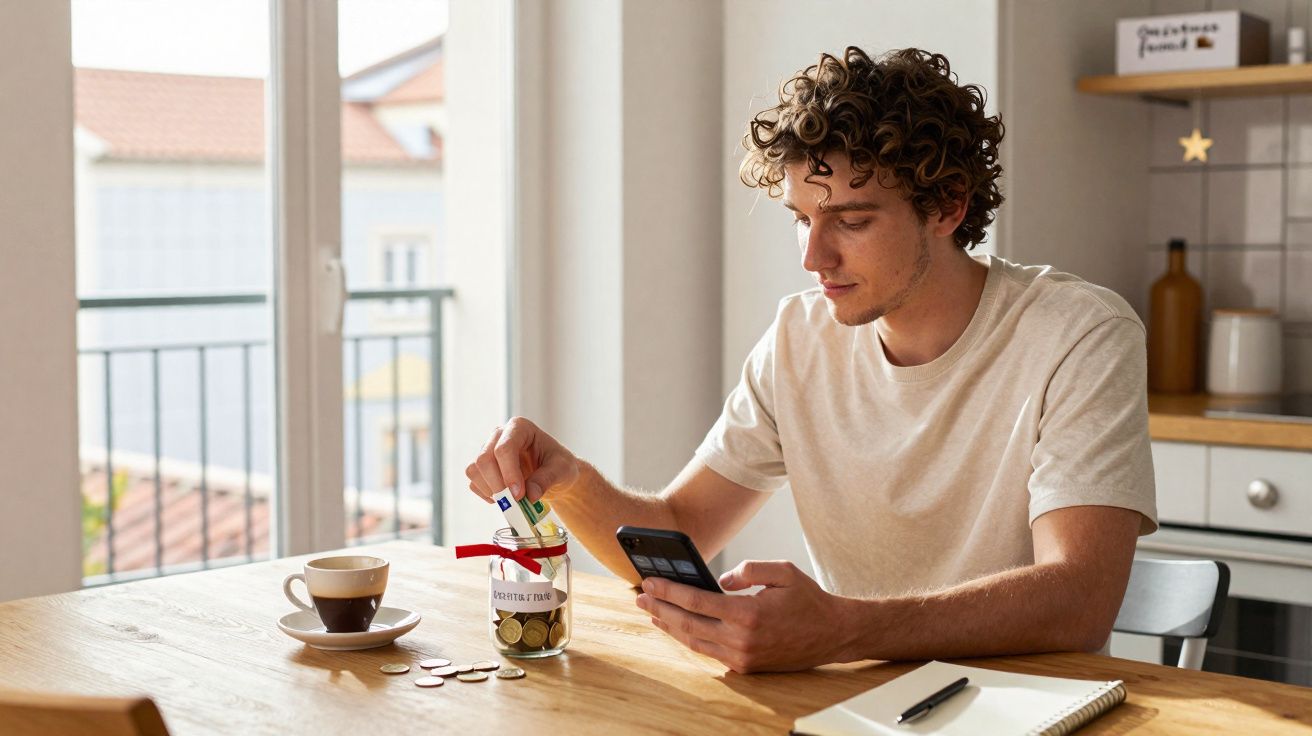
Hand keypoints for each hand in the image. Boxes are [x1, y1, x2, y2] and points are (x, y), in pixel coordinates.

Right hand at [464, 417, 579, 502]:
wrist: (554, 475)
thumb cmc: (559, 465)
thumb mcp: (562, 470)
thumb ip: (546, 480)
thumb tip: (530, 495)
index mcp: (519, 428)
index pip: (505, 448)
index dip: (509, 473)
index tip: (519, 494)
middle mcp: (499, 435)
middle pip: (485, 459)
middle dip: (498, 484)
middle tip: (515, 502)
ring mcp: (488, 451)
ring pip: (475, 471)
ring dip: (491, 490)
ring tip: (512, 500)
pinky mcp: (483, 468)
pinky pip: (474, 483)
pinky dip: (487, 495)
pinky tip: (505, 499)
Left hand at [635, 560, 856, 672]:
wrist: (833, 635)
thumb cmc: (809, 600)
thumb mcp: (782, 571)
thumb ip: (748, 570)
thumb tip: (720, 581)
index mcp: (748, 614)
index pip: (697, 602)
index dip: (669, 591)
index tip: (649, 582)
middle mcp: (741, 640)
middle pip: (688, 624)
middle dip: (660, 608)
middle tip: (640, 596)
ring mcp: (742, 657)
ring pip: (695, 641)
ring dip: (670, 626)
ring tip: (652, 611)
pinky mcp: (745, 667)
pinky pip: (709, 651)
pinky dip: (690, 638)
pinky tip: (678, 627)